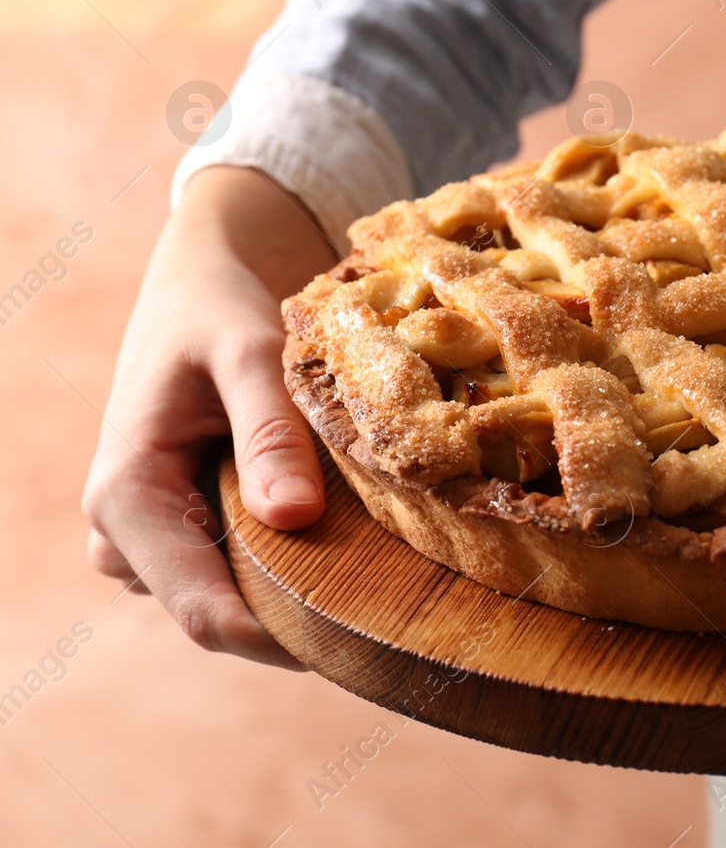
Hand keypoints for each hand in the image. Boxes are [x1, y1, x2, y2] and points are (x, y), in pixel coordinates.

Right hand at [82, 166, 336, 667]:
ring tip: (377, 549)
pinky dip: (294, 557)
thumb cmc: (220, 310)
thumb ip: (270, 433)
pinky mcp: (187, 528)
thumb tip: (292, 519)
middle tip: (398, 599)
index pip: (204, 610)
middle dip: (303, 612)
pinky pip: (243, 568)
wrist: (199, 287)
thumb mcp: (250, 353)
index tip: (368, 635)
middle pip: (224, 614)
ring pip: (237, 596)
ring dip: (302, 582)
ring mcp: (156, 537)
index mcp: (128, 497)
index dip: (283, 637)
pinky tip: (347, 528)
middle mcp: (127, 532)